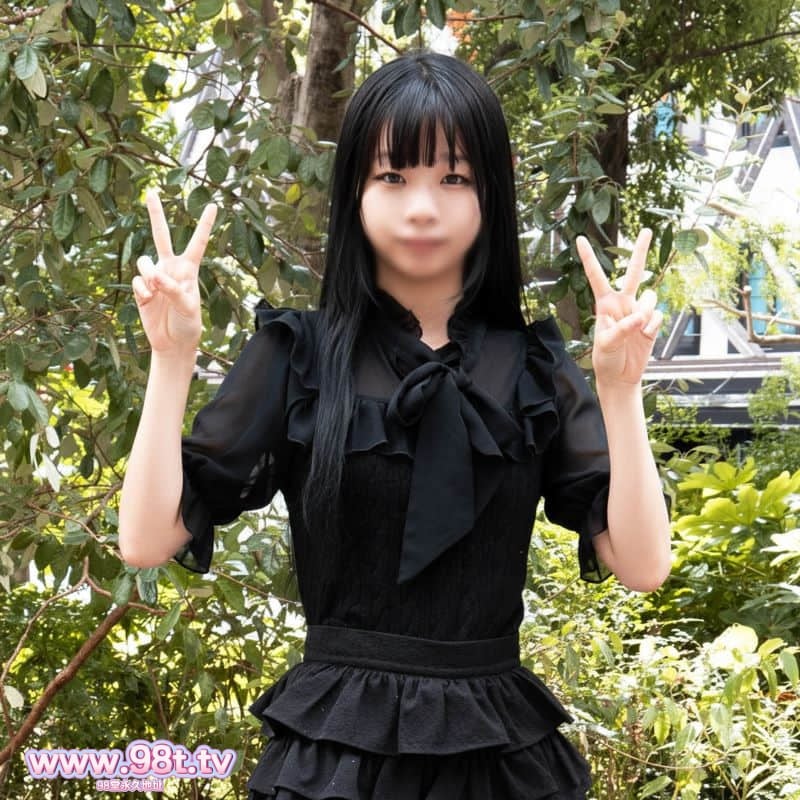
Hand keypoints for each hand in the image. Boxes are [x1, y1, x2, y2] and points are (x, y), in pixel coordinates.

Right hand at [132, 190, 216, 355]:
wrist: (173, 342)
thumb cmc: (188, 324)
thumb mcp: (187, 307)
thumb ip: (172, 289)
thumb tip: (154, 276)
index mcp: (189, 269)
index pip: (197, 242)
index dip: (204, 224)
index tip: (212, 205)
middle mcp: (171, 268)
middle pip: (161, 236)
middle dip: (156, 215)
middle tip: (151, 192)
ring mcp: (154, 277)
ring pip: (144, 261)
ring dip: (149, 273)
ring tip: (156, 290)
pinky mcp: (142, 289)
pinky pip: (137, 281)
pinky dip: (142, 290)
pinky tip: (148, 301)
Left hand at [577, 229, 661, 386]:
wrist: (620, 377)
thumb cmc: (605, 359)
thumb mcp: (606, 344)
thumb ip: (623, 328)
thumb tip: (641, 316)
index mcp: (605, 304)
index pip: (596, 276)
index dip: (588, 258)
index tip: (580, 239)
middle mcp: (623, 303)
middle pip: (635, 272)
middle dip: (641, 251)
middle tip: (647, 230)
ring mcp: (639, 311)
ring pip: (651, 298)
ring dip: (646, 313)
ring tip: (636, 332)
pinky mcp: (652, 323)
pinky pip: (658, 316)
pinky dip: (653, 327)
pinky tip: (644, 338)